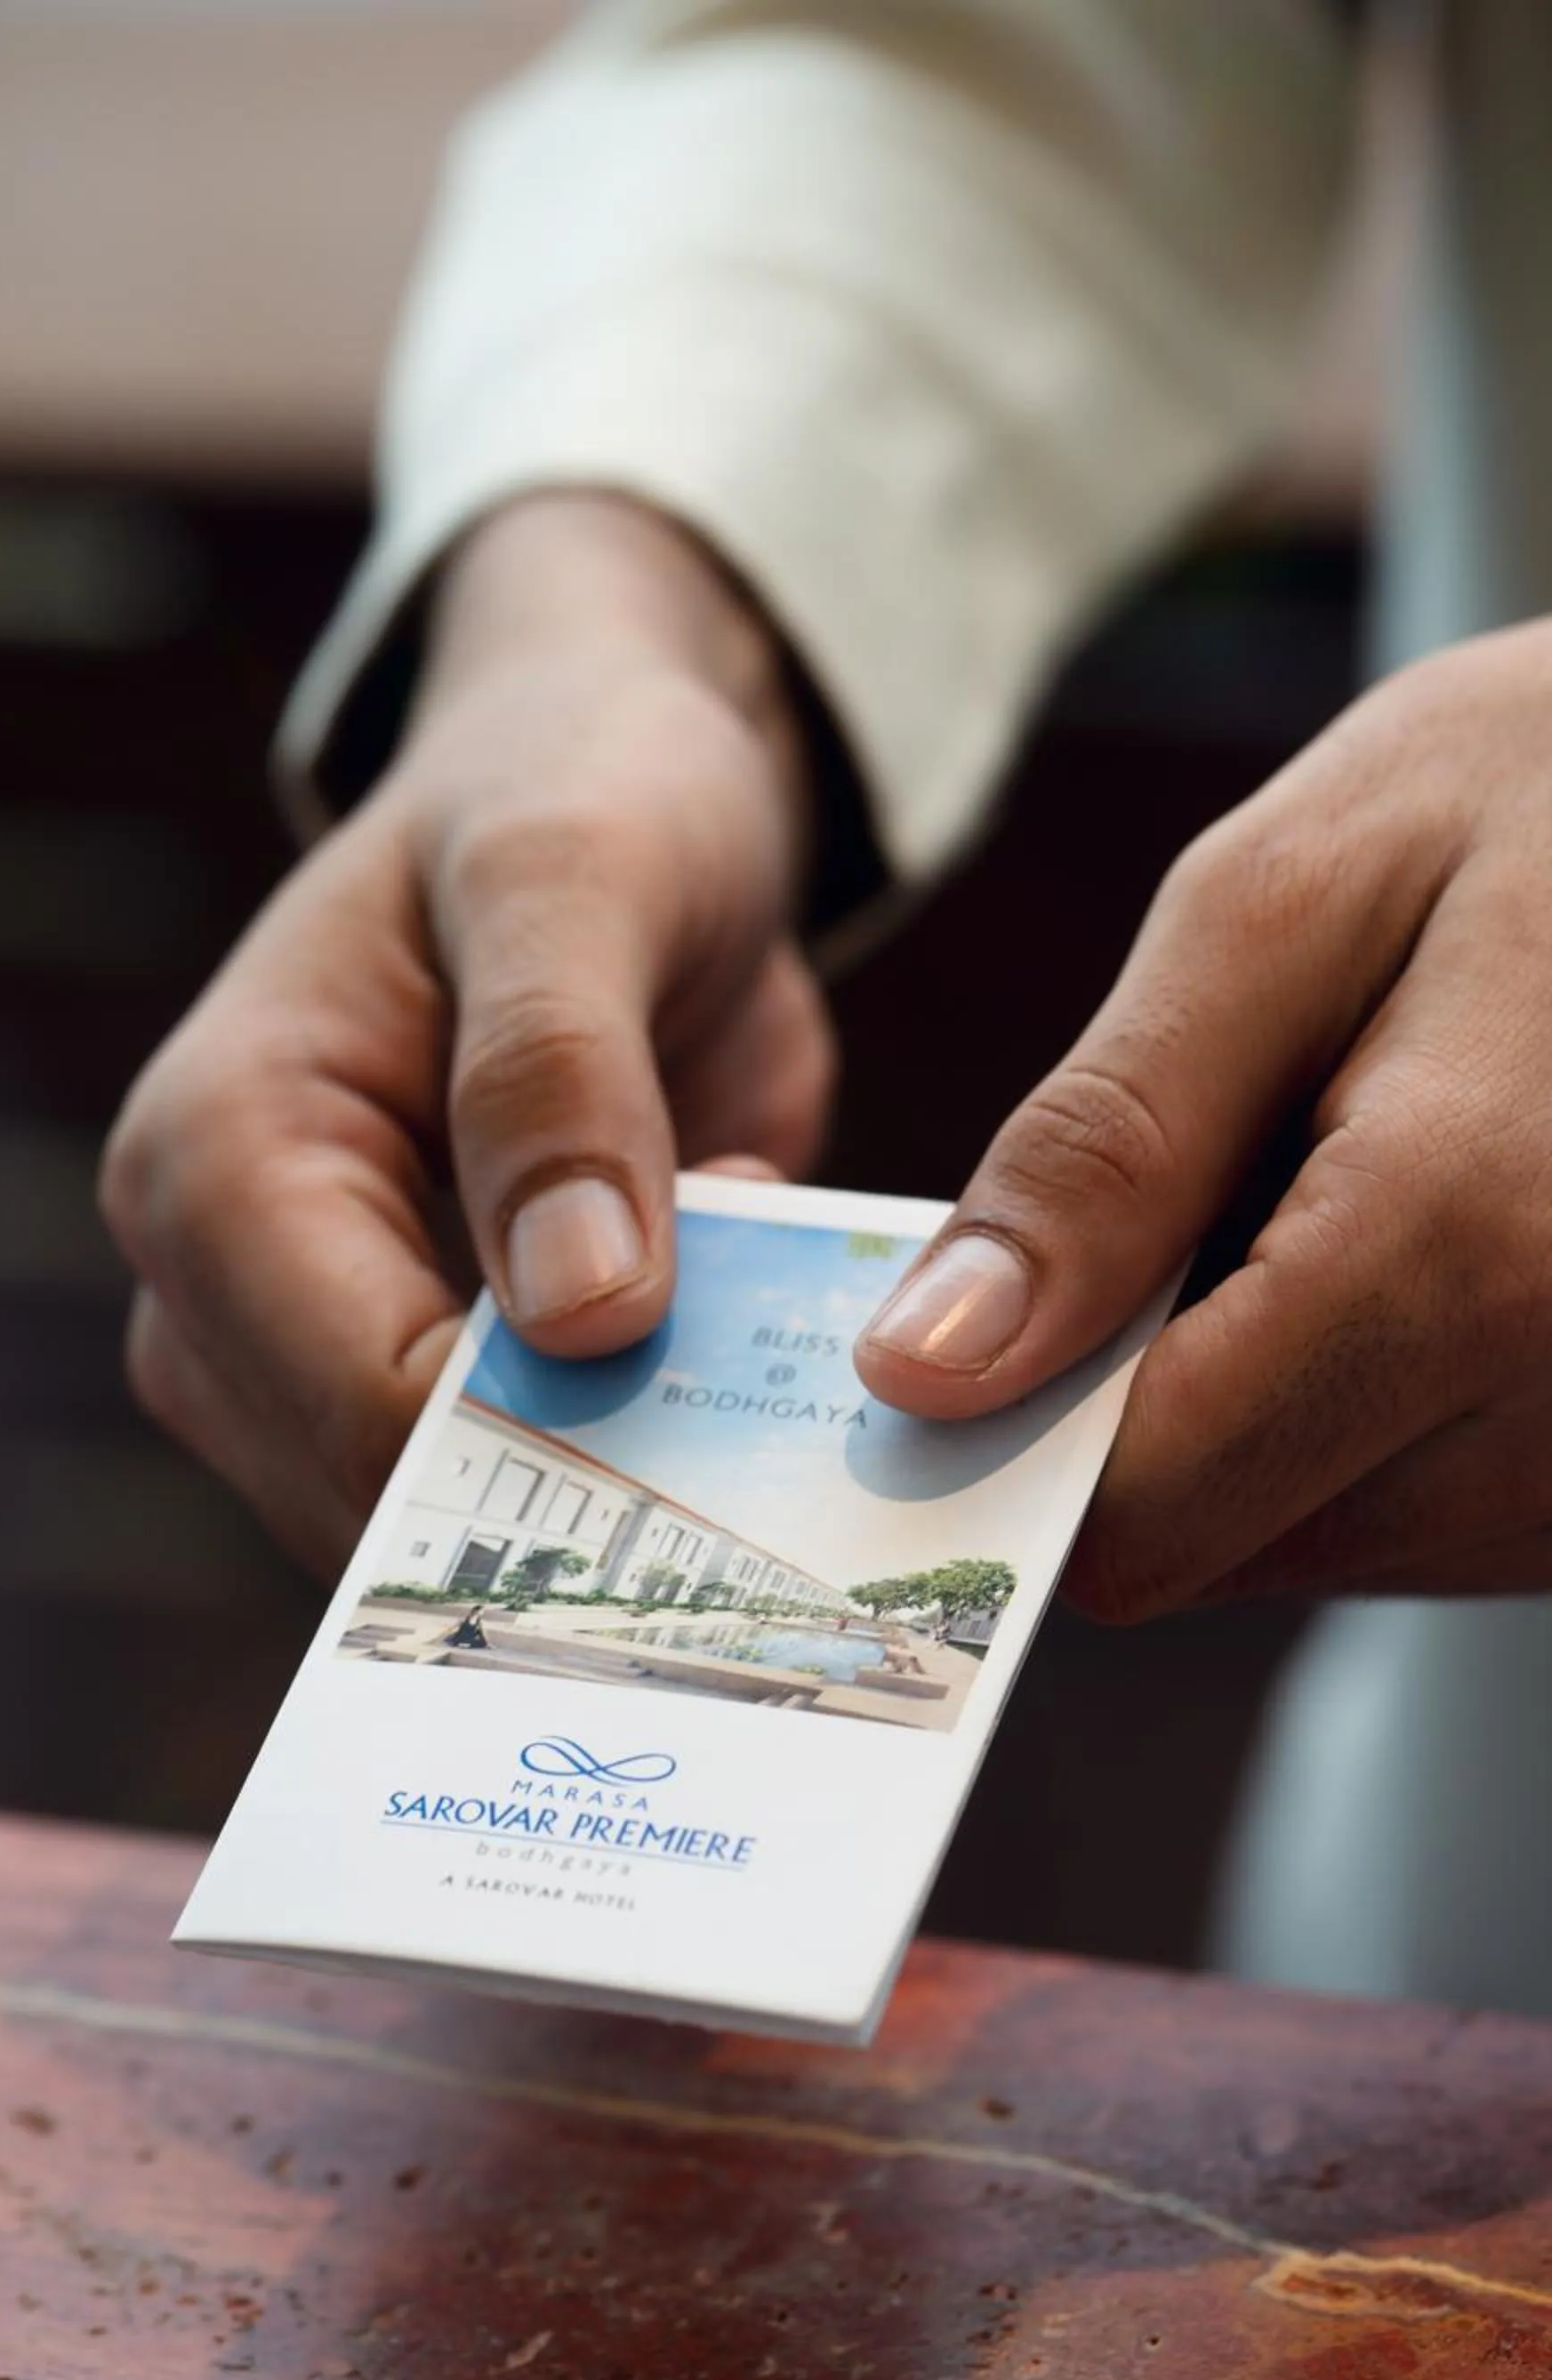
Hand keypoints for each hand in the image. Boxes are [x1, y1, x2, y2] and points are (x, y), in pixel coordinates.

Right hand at [100, 493, 831, 1574]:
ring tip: (774, 1386)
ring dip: (634, 1484)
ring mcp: (304, 1351)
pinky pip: (517, 1487)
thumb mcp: (576, 873)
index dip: (558, 1453)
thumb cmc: (571, 789)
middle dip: (597, 1495)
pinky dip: (642, 1461)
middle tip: (796, 1452)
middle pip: (401, 1500)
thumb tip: (582, 1318)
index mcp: (215, 1160)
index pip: (368, 1405)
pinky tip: (741, 1378)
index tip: (754, 1462)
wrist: (598, 783)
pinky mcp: (404, 1376)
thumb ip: (561, 1076)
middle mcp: (222, 1283)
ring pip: (460, 1525)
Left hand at [855, 619, 1551, 1614]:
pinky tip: (1430, 1232)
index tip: (973, 1331)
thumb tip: (930, 1367)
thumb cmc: (1532, 798)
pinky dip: (1371, 1398)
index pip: (1145, 1510)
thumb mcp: (1283, 904)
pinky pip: (1421, 1509)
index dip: (1015, 1439)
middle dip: (1155, 1391)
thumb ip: (1102, 1151)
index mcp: (1468, 1257)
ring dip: (1273, 1394)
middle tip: (1229, 1177)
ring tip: (1356, 1179)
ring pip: (1313, 1539)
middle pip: (1219, 1539)